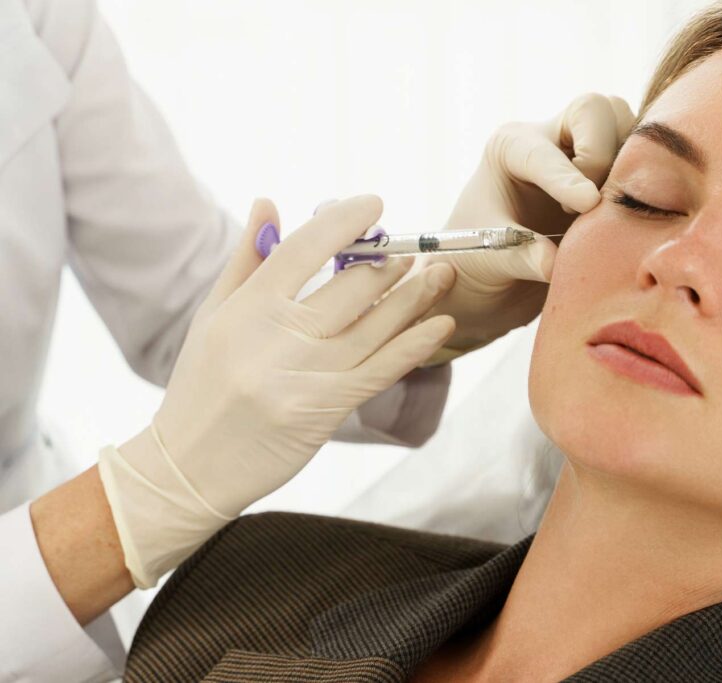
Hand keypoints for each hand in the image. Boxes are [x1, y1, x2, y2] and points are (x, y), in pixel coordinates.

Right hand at [97, 195, 456, 586]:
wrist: (190, 469)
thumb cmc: (200, 388)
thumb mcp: (212, 318)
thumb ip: (247, 260)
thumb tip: (269, 202)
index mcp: (246, 308)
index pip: (303, 248)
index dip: (344, 221)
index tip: (374, 204)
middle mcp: (277, 338)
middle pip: (350, 286)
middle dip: (388, 263)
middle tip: (411, 251)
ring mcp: (304, 375)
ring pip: (374, 325)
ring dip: (415, 296)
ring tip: (441, 274)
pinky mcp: (326, 409)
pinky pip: (381, 369)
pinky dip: (415, 344)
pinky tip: (441, 324)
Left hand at [417, 93, 635, 364]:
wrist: (493, 274)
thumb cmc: (478, 258)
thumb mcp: (487, 258)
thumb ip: (519, 256)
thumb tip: (552, 263)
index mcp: (511, 147)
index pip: (545, 149)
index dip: (567, 176)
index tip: (586, 204)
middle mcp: (552, 137)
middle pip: (596, 109)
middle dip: (601, 153)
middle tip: (587, 206)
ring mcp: (587, 151)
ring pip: (628, 125)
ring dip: (630, 165)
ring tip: (606, 212)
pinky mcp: (614, 173)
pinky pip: (648, 158)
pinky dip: (649, 181)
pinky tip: (631, 217)